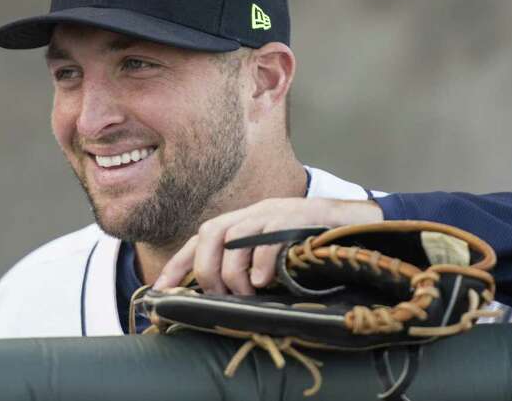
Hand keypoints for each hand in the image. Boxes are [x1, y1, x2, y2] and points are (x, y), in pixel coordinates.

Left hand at [152, 197, 383, 294]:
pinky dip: (261, 264)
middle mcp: (254, 213)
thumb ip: (249, 266)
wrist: (352, 223)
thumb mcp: (273, 253)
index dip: (178, 263)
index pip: (200, 238)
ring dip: (234, 273)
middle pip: (210, 232)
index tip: (159, 291)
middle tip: (220, 295)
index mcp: (245, 221)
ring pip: (234, 238)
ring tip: (247, 293)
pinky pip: (268, 241)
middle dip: (207, 269)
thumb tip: (223, 298)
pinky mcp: (295, 219)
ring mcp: (274, 214)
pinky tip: (266, 281)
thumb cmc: (310, 244)